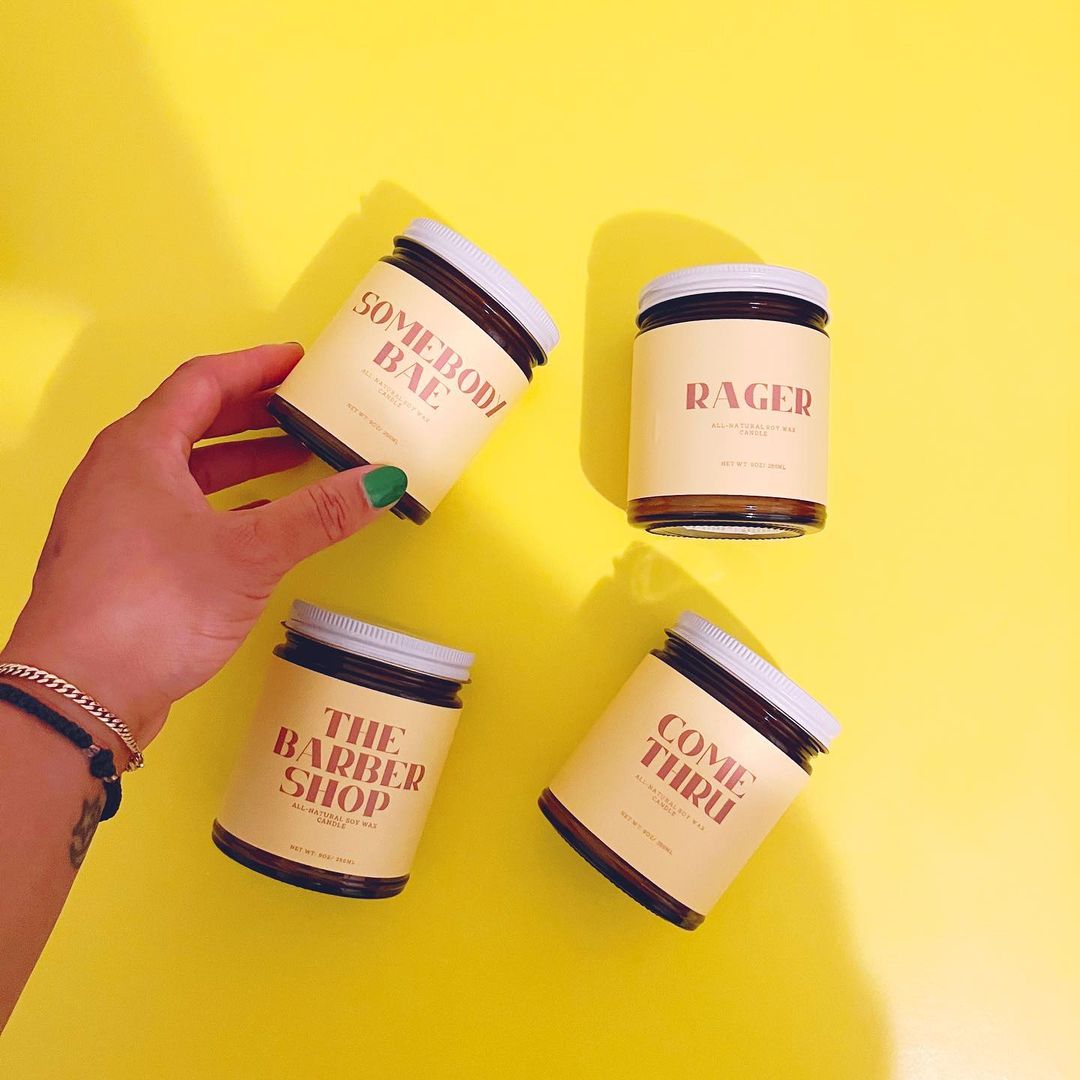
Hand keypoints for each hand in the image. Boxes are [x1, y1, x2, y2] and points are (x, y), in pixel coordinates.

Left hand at [0, 343, 405, 760]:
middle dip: (254, 414)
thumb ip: (318, 515)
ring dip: (241, 461)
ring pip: (185, 469)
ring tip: (296, 461)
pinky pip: (179, 509)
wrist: (78, 692)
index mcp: (140, 448)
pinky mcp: (121, 560)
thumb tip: (381, 481)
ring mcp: (115, 517)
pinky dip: (223, 504)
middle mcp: (119, 472)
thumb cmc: (152, 605)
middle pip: (192, 421)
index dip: (256, 366)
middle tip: (306, 411)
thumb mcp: (249, 554)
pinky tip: (261, 521)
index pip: (203, 381)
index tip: (300, 362)